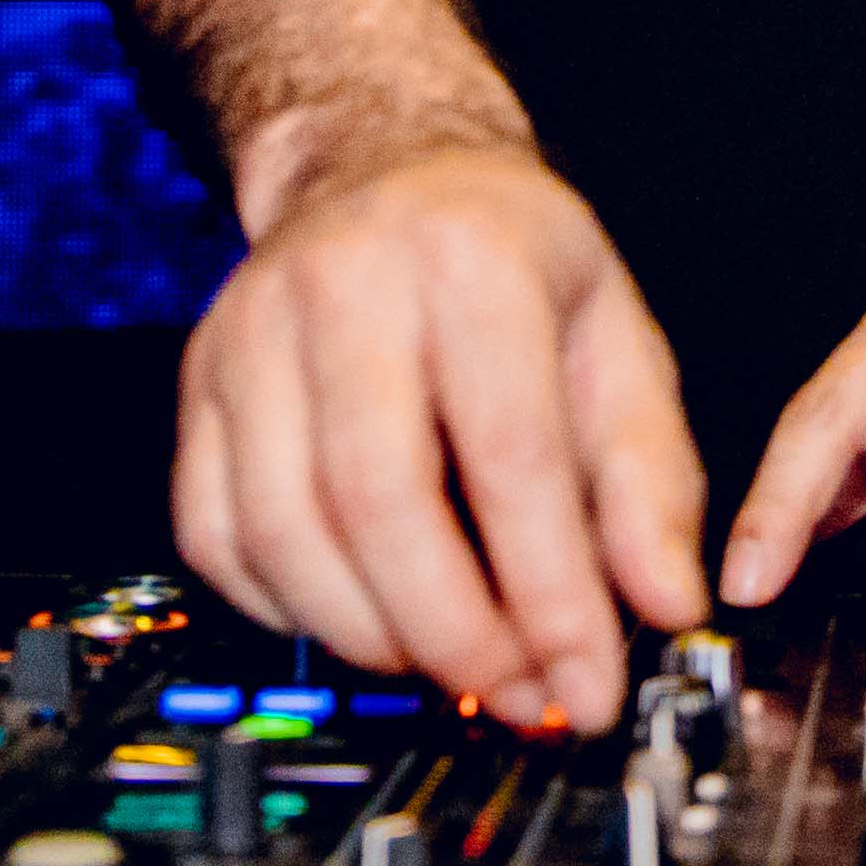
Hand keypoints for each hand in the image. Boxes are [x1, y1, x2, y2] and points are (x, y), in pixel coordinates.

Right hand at [172, 126, 705, 730]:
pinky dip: (287, 611)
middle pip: (378, 500)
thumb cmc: (505, 258)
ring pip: (283, 530)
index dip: (553, 593)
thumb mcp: (616, 336)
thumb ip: (650, 479)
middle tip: (516, 696)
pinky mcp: (200, 386)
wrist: (379, 169)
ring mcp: (251, 333)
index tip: (588, 684)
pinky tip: (362, 621)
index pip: (509, 454)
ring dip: (372, 637)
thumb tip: (665, 607)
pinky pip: (217, 536)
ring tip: (449, 667)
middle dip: (455, 635)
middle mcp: (346, 283)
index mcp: (471, 258)